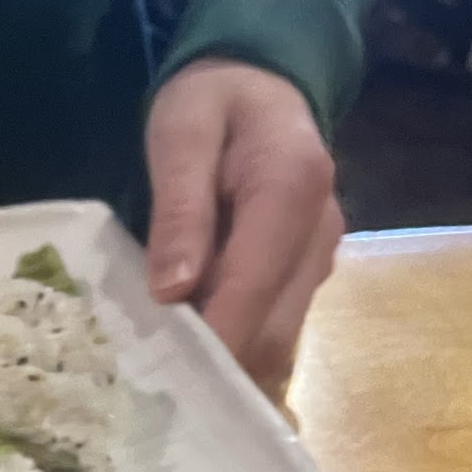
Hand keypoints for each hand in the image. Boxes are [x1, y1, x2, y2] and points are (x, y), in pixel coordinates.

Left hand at [144, 60, 343, 390]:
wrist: (260, 82)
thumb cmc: (212, 101)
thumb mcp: (181, 133)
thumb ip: (179, 207)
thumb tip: (173, 290)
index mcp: (292, 189)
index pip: (253, 289)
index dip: (214, 343)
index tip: (165, 380)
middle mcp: (319, 234)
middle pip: (272, 333)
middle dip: (217, 368)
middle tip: (152, 389)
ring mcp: (319, 260)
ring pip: (277, 343)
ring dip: (226, 367)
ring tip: (166, 375)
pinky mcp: (307, 277)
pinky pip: (274, 331)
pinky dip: (236, 350)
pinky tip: (192, 354)